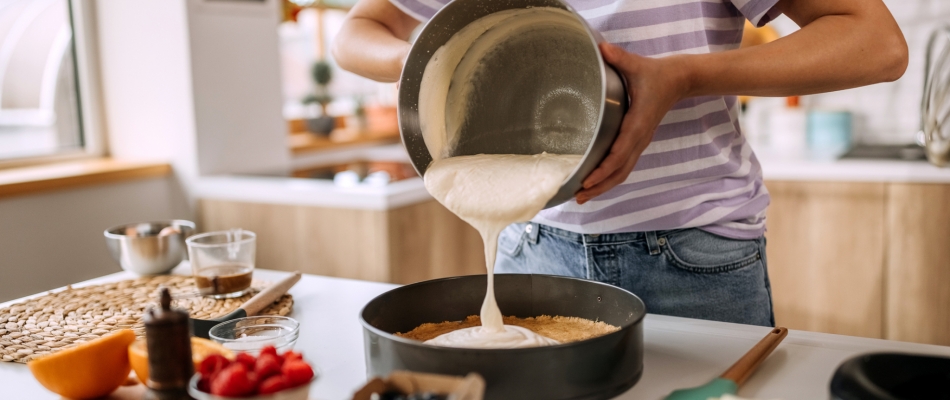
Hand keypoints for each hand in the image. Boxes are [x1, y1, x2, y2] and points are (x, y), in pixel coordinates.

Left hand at [575, 43, 689, 203]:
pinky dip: (609, 177)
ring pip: (622, 172)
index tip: (588, 180)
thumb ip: (619, 58)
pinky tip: (595, 183)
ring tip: (581, 196)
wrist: (680, 80)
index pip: (620, 153)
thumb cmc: (657, 74)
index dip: (604, 169)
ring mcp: (640, 142)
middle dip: (599, 186)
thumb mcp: (638, 65)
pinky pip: (624, 165)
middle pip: (620, 171)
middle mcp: (640, 138)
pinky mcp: (638, 142)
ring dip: (603, 186)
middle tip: (577, 196)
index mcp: (639, 124)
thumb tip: (602, 48)